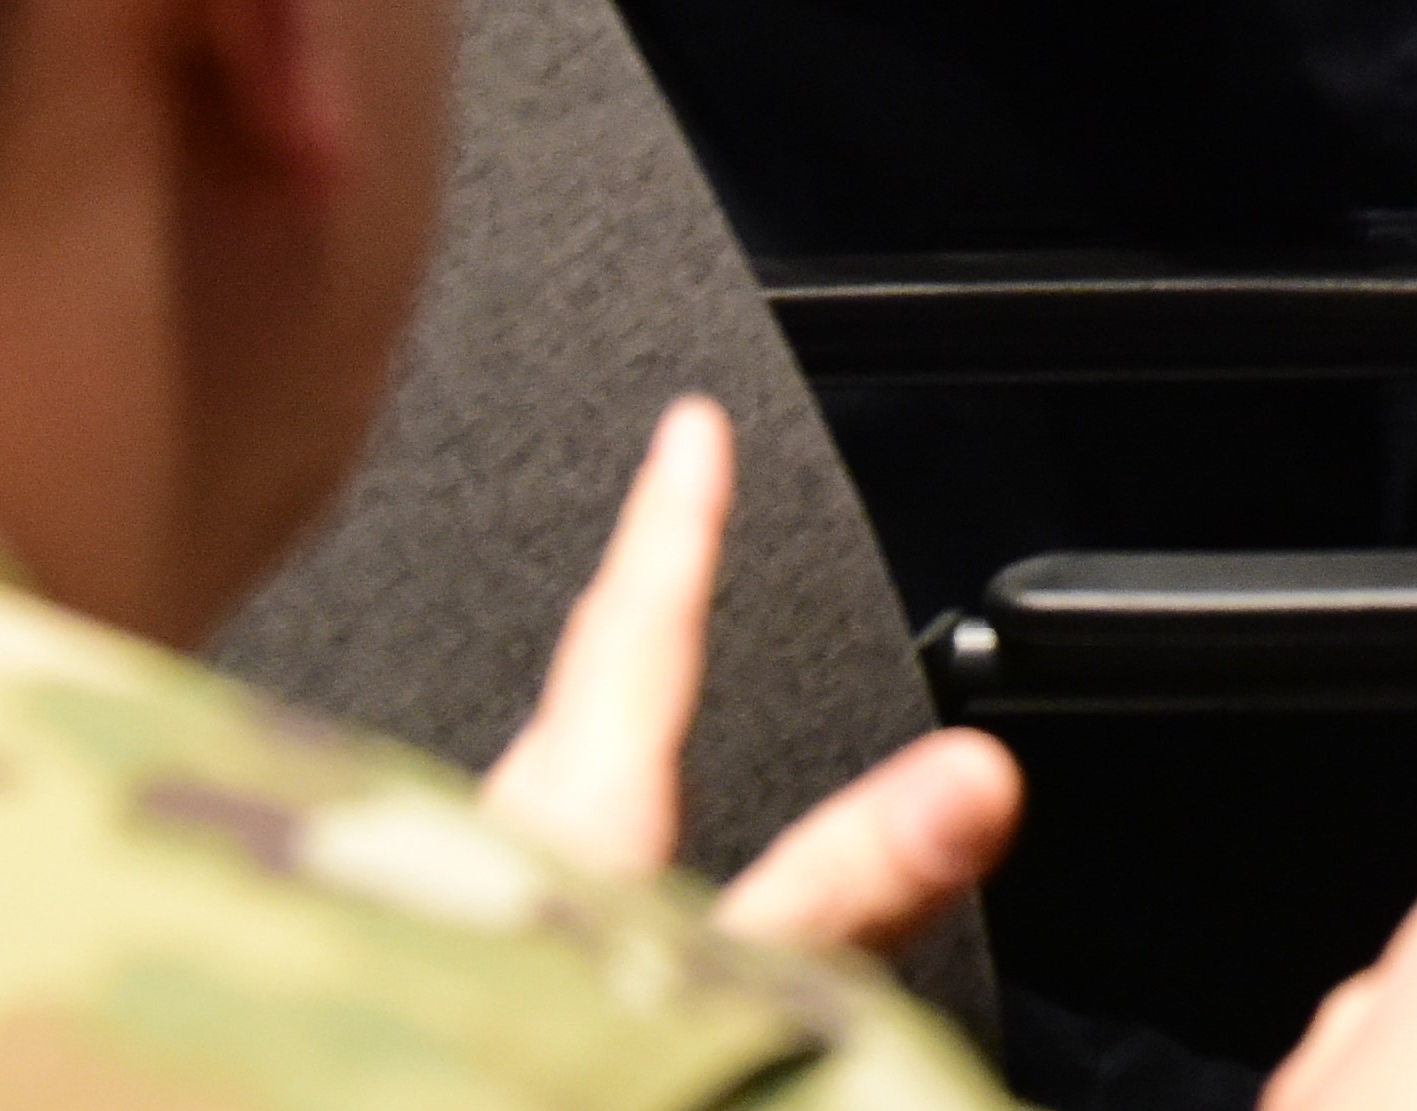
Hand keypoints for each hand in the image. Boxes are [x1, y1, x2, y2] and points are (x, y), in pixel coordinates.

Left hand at [483, 399, 1022, 958]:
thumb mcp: (738, 990)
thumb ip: (852, 884)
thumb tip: (975, 777)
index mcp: (575, 824)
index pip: (636, 636)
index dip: (676, 523)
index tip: (690, 426)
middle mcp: (491, 848)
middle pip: (571, 694)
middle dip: (625, 605)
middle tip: (659, 523)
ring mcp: (444, 910)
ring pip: (531, 779)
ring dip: (583, 720)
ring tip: (617, 680)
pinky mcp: (441, 969)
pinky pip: (507, 856)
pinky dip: (556, 819)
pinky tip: (564, 867)